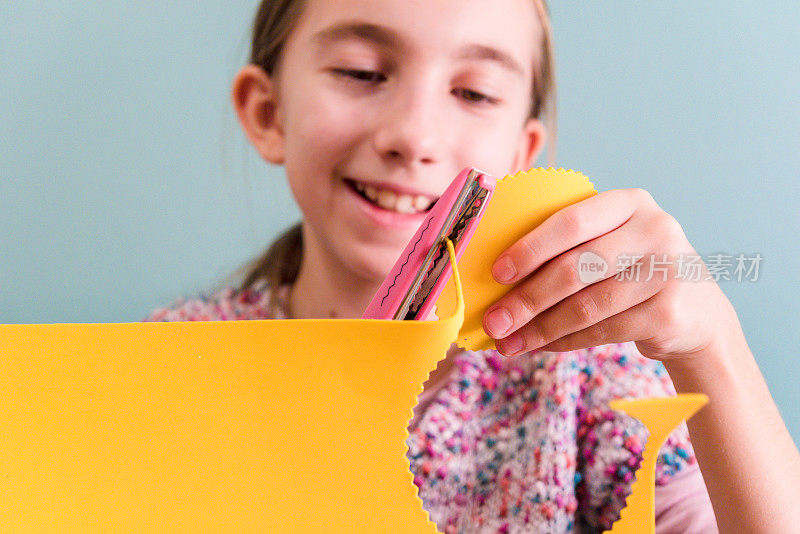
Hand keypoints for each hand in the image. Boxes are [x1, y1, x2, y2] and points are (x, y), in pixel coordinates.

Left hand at [481, 188, 738, 360]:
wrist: (697, 311)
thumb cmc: (632, 270)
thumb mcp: (612, 241)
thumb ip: (569, 246)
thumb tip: (495, 279)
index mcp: (630, 202)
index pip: (571, 221)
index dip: (530, 248)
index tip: (497, 273)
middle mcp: (655, 230)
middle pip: (575, 268)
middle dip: (526, 299)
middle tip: (494, 321)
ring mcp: (667, 272)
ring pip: (585, 307)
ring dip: (540, 329)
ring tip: (508, 342)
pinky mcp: (669, 313)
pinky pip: (601, 331)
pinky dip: (564, 341)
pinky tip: (541, 345)